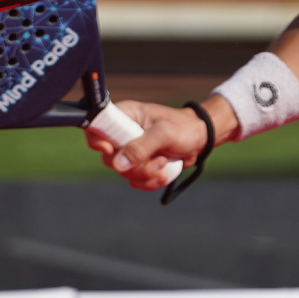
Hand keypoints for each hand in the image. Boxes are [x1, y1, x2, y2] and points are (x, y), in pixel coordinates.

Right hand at [85, 99, 235, 190]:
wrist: (201, 139)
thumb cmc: (184, 127)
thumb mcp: (164, 134)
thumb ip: (141, 147)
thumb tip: (118, 164)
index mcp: (125, 115)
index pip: (97, 126)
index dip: (97, 140)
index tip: (110, 150)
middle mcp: (123, 133)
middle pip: (109, 157)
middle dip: (134, 165)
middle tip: (156, 159)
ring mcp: (130, 150)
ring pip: (123, 172)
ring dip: (145, 174)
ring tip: (164, 163)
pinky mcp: (139, 164)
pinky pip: (134, 180)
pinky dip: (149, 182)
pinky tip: (164, 174)